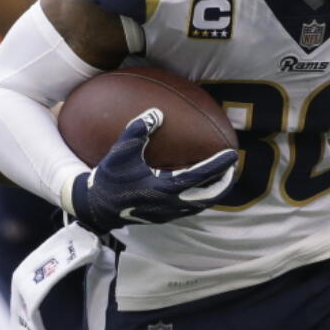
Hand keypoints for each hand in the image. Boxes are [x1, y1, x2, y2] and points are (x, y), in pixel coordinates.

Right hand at [64, 108, 236, 233]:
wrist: (96, 207)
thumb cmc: (109, 179)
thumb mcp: (120, 152)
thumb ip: (138, 131)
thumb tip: (156, 112)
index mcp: (165, 189)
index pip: (201, 176)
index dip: (218, 165)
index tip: (233, 154)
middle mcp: (171, 204)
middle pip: (207, 197)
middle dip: (223, 184)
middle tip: (232, 169)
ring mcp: (167, 213)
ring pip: (198, 205)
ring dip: (212, 193)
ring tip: (219, 179)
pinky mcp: (162, 217)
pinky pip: (188, 207)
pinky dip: (198, 197)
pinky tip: (195, 188)